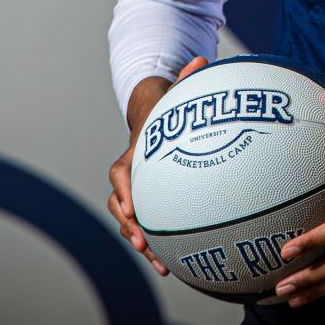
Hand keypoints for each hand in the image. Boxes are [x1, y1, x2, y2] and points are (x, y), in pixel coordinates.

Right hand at [108, 55, 208, 274]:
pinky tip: (174, 265)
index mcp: (135, 152)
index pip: (121, 173)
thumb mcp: (176, 92)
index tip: (132, 206)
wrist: (153, 119)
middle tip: (142, 243)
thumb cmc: (169, 108)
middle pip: (121, 205)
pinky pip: (147, 227)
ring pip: (130, 222)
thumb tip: (203, 59)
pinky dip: (156, 245)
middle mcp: (131, 175)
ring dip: (141, 242)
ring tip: (159, 264)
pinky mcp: (149, 202)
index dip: (124, 190)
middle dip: (129, 226)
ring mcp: (137, 191)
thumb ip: (187, 78)